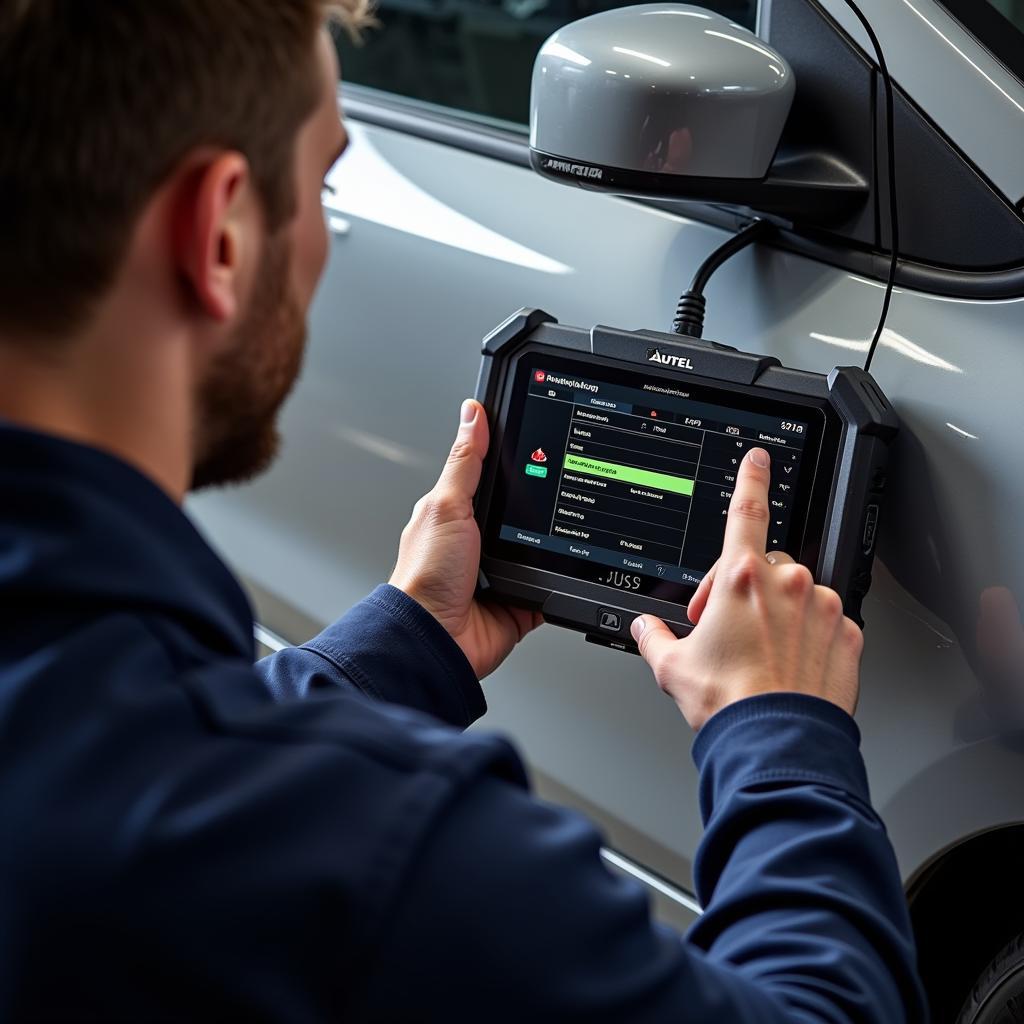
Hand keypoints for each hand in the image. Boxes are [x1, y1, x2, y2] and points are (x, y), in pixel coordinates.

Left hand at [390, 399, 542, 678]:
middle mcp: (478, 543)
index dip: (510, 460)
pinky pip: (551, 586)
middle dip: (537, 507)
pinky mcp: (520, 600)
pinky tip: (562, 571)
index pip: (489, 477)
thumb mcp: (446, 506)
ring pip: (541, 547)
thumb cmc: (425, 577)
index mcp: (456, 515)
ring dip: (549, 545)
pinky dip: (559, 580)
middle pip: (521, 511)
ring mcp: (500, 572)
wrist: (436, 639)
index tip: (535, 441)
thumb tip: (473, 414)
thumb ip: (465, 462)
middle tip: (552, 494)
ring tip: (555, 536)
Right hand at [631, 448, 862, 729]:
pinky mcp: (848, 636)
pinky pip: (827, 622)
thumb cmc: (728, 702)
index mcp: (743, 578)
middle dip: (744, 587)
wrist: (776, 742)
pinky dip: (810, 635)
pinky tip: (789, 663)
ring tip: (759, 651)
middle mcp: (788, 584)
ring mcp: (823, 609)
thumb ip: (654, 637)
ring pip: (799, 592)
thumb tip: (645, 629)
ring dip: (780, 611)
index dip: (751, 478)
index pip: (747, 510)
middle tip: (725, 626)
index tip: (758, 459)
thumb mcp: (672, 666)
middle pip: (766, 563)